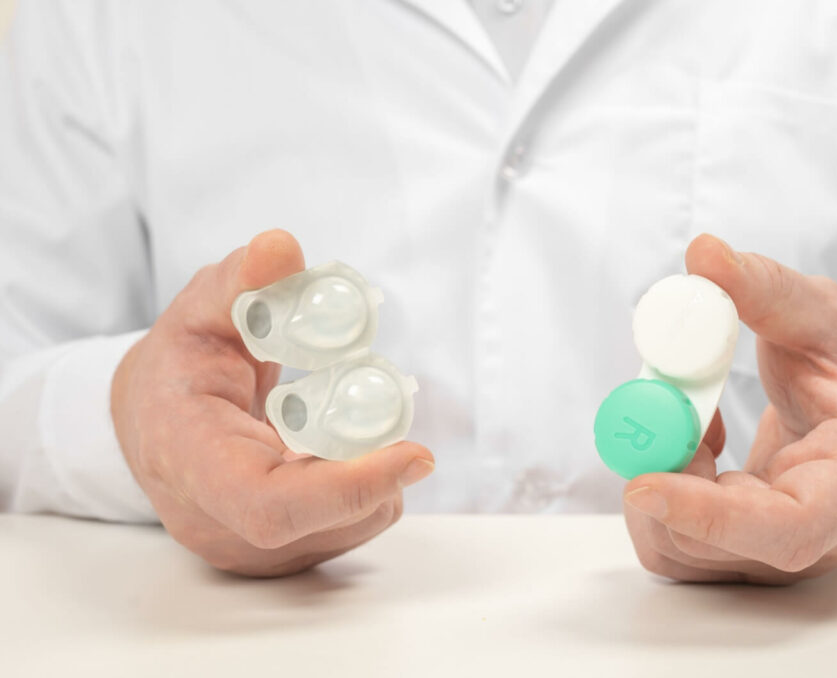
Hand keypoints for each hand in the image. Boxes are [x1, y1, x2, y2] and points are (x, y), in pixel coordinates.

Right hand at [111, 230, 434, 576]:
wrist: (150, 424)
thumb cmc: (179, 365)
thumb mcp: (200, 311)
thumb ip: (240, 281)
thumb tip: (281, 248)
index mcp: (190, 461)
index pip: (271, 503)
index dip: (349, 486)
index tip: (414, 452)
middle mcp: (212, 522)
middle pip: (323, 521)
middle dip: (376, 467)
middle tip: (391, 411)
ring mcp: (241, 549)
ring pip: (347, 530)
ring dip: (374, 478)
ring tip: (352, 422)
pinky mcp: (270, 557)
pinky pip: (344, 532)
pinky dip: (362, 491)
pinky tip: (340, 451)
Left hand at [623, 234, 836, 583]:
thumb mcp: (823, 314)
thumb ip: (765, 289)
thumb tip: (703, 254)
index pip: (789, 528)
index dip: (710, 515)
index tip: (642, 482)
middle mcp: (826, 535)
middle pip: (721, 547)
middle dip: (666, 477)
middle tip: (662, 404)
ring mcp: (786, 555)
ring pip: (687, 555)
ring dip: (660, 486)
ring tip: (696, 421)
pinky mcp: (749, 553)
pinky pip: (680, 547)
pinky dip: (662, 499)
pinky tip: (694, 449)